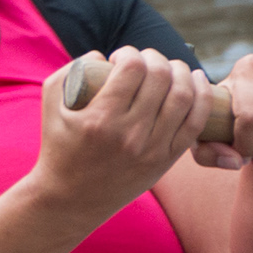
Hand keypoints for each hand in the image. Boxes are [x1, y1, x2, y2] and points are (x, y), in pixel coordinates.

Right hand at [33, 48, 207, 215]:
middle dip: (156, 58)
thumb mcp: (51, 107)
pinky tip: (197, 81)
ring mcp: (151, 148)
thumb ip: (69, 72)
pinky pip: (195, 123)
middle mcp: (129, 134)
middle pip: (160, 78)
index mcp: (100, 119)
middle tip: (146, 59)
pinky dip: (202, 96)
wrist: (71, 198)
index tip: (121, 57)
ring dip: (182, 72)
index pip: (131, 69)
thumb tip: (101, 55)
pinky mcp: (166, 160)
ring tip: (171, 67)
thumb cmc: (58, 147)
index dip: (130, 53)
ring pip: (183, 97)